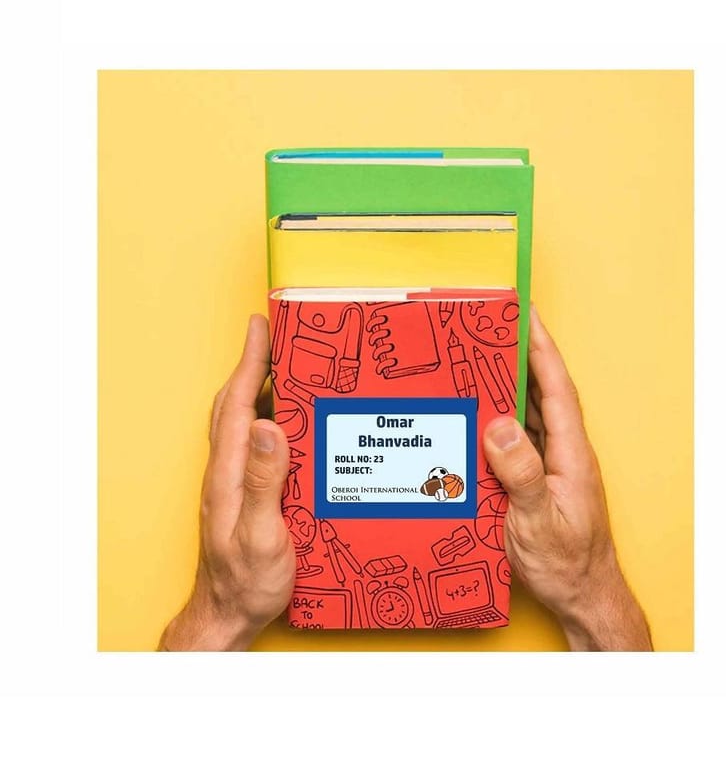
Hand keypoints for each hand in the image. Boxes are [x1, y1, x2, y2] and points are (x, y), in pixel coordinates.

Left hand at [159, 315, 294, 650]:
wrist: (227, 613)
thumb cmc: (246, 581)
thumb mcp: (263, 534)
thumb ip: (264, 480)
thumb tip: (268, 425)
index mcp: (229, 473)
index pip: (237, 404)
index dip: (249, 362)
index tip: (260, 327)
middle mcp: (226, 471)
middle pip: (233, 404)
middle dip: (250, 364)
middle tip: (272, 337)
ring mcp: (230, 481)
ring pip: (240, 420)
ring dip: (256, 387)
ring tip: (282, 367)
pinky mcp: (240, 491)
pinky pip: (250, 441)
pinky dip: (264, 415)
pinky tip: (284, 420)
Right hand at [483, 307, 651, 650]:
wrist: (582, 595)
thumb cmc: (565, 564)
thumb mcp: (537, 522)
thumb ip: (522, 474)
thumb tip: (500, 426)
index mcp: (570, 454)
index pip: (556, 389)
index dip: (542, 349)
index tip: (526, 315)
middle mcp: (564, 452)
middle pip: (544, 392)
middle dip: (522, 354)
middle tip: (495, 326)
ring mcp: (553, 465)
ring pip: (531, 412)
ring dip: (510, 383)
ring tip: (482, 357)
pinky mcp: (540, 478)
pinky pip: (520, 436)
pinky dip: (502, 416)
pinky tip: (483, 411)